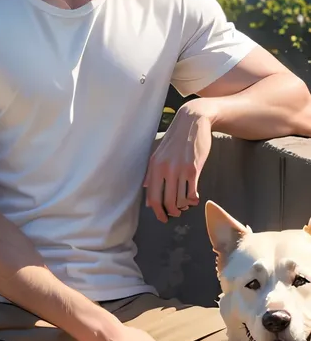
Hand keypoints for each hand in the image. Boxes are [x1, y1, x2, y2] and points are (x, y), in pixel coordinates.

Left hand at [144, 99, 212, 222]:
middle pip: (166, 202)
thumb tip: (147, 190)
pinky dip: (193, 200)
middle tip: (176, 214)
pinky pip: (192, 193)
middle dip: (171, 212)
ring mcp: (179, 170)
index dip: (157, 212)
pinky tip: (194, 198)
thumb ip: (152, 173)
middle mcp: (165, 170)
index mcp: (154, 167)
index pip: (152, 197)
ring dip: (183, 206)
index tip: (163, 218)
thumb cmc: (176, 139)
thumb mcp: (158, 153)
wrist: (192, 122)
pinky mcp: (194, 169)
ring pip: (180, 200)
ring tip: (186, 205)